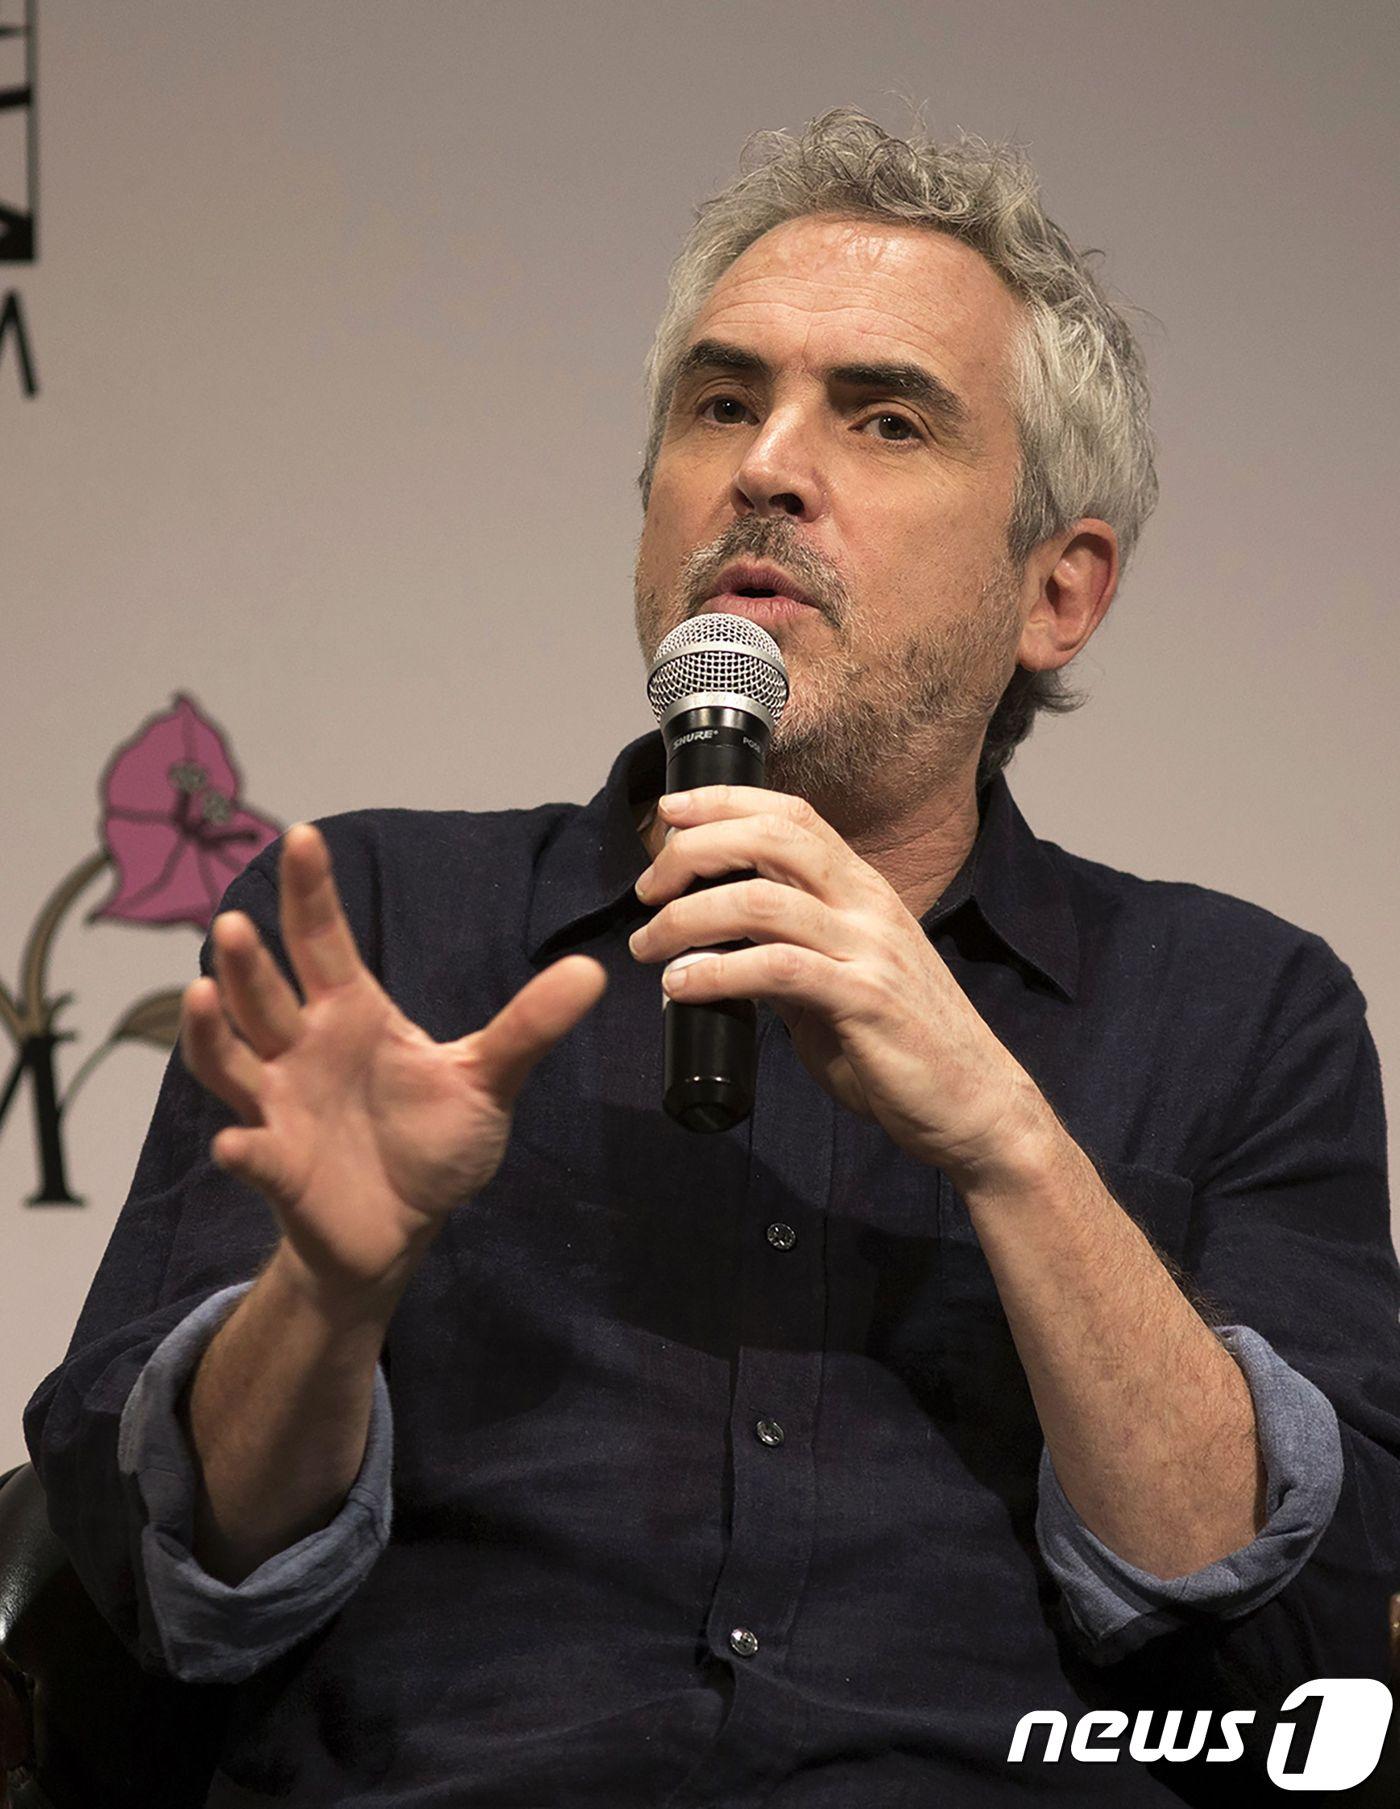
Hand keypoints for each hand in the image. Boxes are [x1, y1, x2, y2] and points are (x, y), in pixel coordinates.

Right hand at [180, 823, 607, 1295]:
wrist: (403, 1228)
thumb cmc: (434, 1141)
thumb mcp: (489, 1079)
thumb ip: (529, 1026)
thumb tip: (594, 970)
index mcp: (352, 1013)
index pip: (323, 941)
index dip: (310, 892)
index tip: (302, 836)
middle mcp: (303, 1049)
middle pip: (264, 995)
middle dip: (246, 961)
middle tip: (234, 922)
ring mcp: (280, 1106)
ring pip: (231, 1060)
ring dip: (211, 1032)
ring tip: (201, 996)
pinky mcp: (279, 1167)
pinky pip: (254, 1154)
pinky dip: (244, 1150)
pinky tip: (237, 1146)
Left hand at [627, 786, 1048, 1184]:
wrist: (973, 1103)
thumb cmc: (902, 1045)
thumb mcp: (840, 979)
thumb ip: (788, 952)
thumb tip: (719, 945)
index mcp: (863, 891)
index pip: (792, 816)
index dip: (726, 802)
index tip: (669, 814)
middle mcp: (869, 906)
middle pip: (773, 838)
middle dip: (695, 851)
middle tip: (648, 889)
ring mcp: (871, 950)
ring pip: (762, 900)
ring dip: (688, 919)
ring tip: (649, 947)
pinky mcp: (866, 1001)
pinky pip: (777, 968)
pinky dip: (716, 972)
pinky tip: (683, 985)